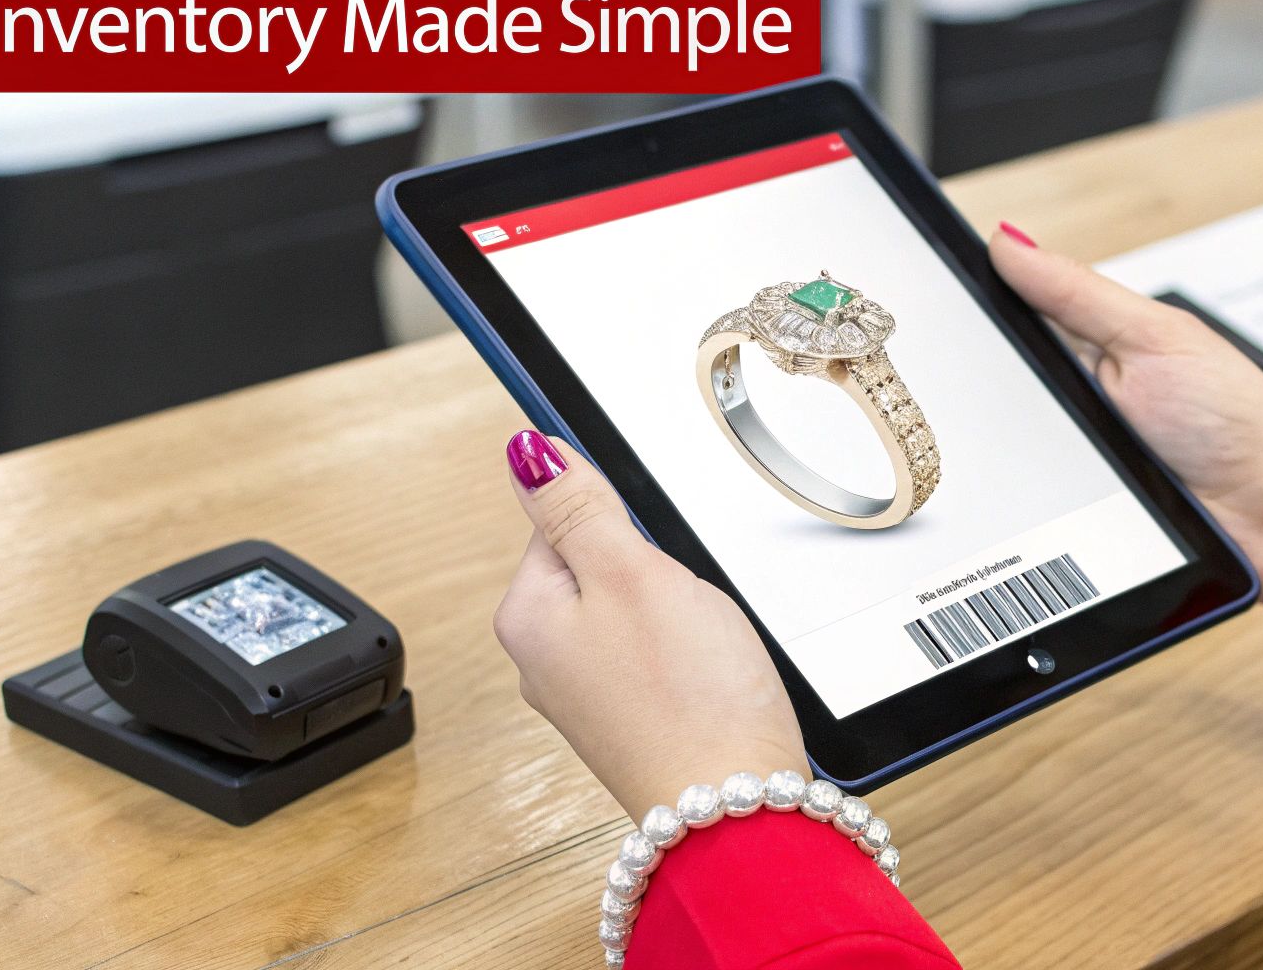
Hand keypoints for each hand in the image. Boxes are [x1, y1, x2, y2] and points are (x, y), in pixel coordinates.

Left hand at [494, 430, 806, 821]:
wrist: (738, 811)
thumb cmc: (688, 699)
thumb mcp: (630, 572)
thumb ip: (575, 507)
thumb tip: (524, 450)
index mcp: (527, 615)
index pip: (560, 519)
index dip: (620, 522)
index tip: (652, 553)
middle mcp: (544, 660)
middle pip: (601, 564)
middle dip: (656, 570)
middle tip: (683, 607)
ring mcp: (588, 694)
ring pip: (636, 609)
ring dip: (677, 613)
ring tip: (698, 647)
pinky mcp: (631, 720)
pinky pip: (656, 655)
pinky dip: (688, 654)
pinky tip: (707, 677)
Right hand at [989, 225, 1262, 625]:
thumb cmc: (1234, 421)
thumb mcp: (1152, 336)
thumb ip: (1076, 292)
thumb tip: (1008, 240)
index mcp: (1092, 342)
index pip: (1011, 315)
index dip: (970, 305)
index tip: (924, 292)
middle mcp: (1074, 396)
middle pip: (994, 381)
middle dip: (973, 379)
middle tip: (955, 371)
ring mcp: (1068, 452)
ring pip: (997, 442)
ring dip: (991, 440)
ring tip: (999, 430)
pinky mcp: (1066, 506)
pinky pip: (1018, 496)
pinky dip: (1010, 489)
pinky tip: (1005, 479)